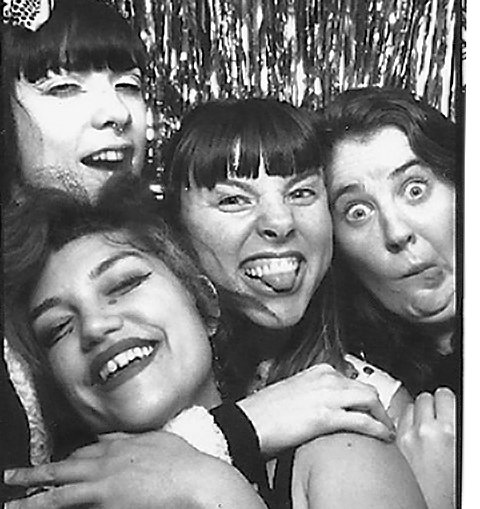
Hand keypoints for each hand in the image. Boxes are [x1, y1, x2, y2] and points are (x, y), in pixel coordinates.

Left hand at [4, 431, 266, 508]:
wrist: (192, 478)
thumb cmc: (181, 460)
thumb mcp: (156, 438)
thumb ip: (132, 438)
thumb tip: (115, 437)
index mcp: (119, 444)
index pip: (85, 448)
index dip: (69, 456)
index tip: (58, 462)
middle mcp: (106, 460)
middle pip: (63, 465)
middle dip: (35, 472)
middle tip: (12, 477)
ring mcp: (104, 482)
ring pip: (60, 488)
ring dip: (34, 494)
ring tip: (12, 501)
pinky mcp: (106, 500)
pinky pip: (74, 505)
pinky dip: (57, 505)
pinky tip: (45, 508)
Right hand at [237, 363, 395, 455]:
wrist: (249, 422)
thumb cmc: (266, 411)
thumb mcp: (294, 391)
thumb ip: (314, 391)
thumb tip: (326, 403)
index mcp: (318, 371)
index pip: (353, 379)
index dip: (365, 395)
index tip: (370, 406)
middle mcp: (326, 378)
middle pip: (366, 388)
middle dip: (379, 406)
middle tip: (383, 420)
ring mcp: (327, 396)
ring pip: (370, 400)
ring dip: (383, 417)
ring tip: (386, 431)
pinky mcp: (326, 417)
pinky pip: (363, 421)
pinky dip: (378, 428)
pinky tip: (384, 437)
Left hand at [396, 387, 455, 508]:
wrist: (433, 508)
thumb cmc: (451, 490)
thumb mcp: (463, 454)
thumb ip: (455, 429)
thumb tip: (450, 414)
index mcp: (447, 432)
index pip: (443, 395)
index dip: (446, 401)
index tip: (447, 406)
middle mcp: (423, 431)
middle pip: (424, 398)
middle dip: (431, 406)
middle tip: (437, 419)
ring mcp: (405, 437)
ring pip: (409, 407)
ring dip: (416, 414)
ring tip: (425, 428)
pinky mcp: (393, 446)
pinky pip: (397, 423)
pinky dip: (404, 425)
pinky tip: (412, 436)